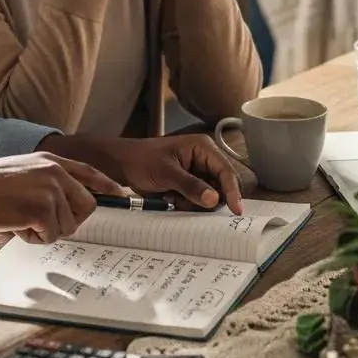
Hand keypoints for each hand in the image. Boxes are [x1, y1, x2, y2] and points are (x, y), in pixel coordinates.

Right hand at [0, 152, 123, 243]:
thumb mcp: (23, 171)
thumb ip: (48, 179)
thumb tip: (66, 202)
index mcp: (51, 161)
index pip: (89, 172)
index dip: (107, 185)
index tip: (121, 193)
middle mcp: (56, 173)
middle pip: (87, 206)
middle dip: (68, 220)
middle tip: (42, 221)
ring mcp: (51, 190)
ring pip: (68, 225)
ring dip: (45, 230)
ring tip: (20, 218)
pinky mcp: (43, 210)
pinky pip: (51, 236)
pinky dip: (33, 237)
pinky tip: (16, 224)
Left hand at [72, 133, 243, 214]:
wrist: (121, 165)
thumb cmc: (141, 161)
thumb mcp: (166, 173)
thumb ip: (190, 185)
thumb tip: (214, 199)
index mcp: (203, 147)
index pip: (226, 171)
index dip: (233, 191)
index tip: (236, 211)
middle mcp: (205, 159)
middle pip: (221, 186)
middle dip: (204, 199)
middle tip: (181, 200)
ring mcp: (198, 172)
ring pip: (210, 197)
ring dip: (193, 203)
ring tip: (172, 198)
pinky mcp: (191, 184)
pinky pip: (199, 200)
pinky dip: (187, 204)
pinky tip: (170, 199)